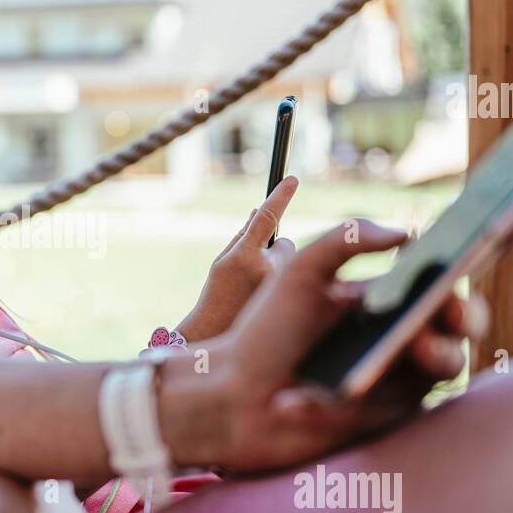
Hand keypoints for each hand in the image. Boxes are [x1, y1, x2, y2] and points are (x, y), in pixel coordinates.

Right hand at [175, 176, 299, 341]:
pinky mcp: (290, 298)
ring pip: (292, 263)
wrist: (219, 333)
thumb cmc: (217, 295)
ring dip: (281, 267)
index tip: (292, 180)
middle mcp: (265, 268)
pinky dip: (285, 282)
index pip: (266, 217)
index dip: (280, 196)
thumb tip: (259, 211)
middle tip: (256, 270)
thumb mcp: (222, 262)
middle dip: (275, 250)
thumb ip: (242, 236)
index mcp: (244, 256)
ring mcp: (281, 285)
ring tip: (262, 288)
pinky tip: (269, 298)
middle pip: (284, 244)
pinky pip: (295, 278)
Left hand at [193, 218, 487, 473]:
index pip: (441, 282)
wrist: (230, 395)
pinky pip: (383, 409)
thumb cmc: (264, 333)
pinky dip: (335, 406)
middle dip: (466, 318)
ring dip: (436, 354)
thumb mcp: (297, 274)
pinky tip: (291, 401)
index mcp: (387, 301)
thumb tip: (404, 235)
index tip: (477, 255)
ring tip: (414, 346)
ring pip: (444, 368)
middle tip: (448, 312)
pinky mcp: (382, 421)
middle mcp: (402, 339)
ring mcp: (398, 382)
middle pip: (461, 326)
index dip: (471, 266)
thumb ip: (345, 239)